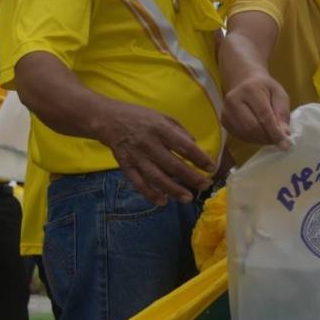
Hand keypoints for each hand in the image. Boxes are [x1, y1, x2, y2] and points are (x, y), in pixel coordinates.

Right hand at [97, 101, 214, 205]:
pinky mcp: (125, 165)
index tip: (211, 167)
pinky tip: (162, 202)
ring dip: (173, 190)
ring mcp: (136, 156)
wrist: (108, 119)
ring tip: (188, 198)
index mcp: (160, 129)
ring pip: (157, 177)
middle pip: (173, 165)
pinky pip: (138, 183)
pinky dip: (150, 194)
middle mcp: (149, 143)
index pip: (184, 146)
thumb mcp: (162, 117)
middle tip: (205, 186)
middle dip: (191, 178)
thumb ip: (179, 131)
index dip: (199, 158)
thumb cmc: (140, 117)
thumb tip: (195, 146)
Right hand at [222, 71, 291, 149]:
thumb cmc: (265, 88)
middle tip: (280, 141)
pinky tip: (261, 134)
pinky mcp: (224, 121)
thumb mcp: (279, 94)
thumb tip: (284, 134)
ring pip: (246, 134)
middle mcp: (233, 100)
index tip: (285, 144)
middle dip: (268, 138)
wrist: (244, 83)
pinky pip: (241, 136)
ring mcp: (226, 112)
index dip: (275, 132)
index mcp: (249, 90)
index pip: (263, 115)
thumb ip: (283, 113)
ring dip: (262, 140)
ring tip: (271, 137)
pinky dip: (254, 139)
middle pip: (252, 127)